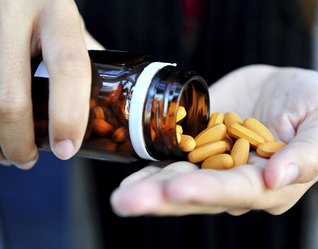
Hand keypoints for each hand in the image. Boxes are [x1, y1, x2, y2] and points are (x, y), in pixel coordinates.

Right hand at [0, 0, 101, 167]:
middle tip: (27, 160)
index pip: (69, 68)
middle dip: (19, 141)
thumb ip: (82, 55)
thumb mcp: (66, 22)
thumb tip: (107, 100)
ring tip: (7, 152)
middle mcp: (14, 15)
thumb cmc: (42, 5)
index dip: (69, 116)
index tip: (66, 150)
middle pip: (12, 98)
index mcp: (58, 12)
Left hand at [110, 65, 317, 215]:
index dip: (208, 191)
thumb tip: (279, 178)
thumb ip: (310, 152)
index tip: (178, 190)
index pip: (237, 191)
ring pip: (179, 180)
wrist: (286, 89)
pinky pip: (172, 157)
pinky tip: (129, 170)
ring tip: (121, 196)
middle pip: (199, 194)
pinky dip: (150, 165)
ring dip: (148, 188)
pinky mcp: (198, 144)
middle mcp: (237, 181)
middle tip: (127, 202)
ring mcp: (214, 164)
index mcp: (270, 183)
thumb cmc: (314, 106)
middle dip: (165, 199)